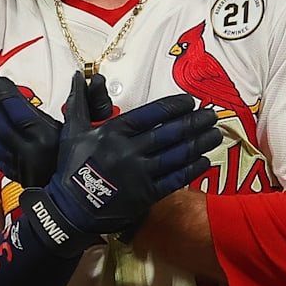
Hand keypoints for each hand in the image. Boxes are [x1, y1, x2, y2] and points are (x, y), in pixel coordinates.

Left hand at [0, 74, 113, 186]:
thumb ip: (80, 100)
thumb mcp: (87, 128)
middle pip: (1, 122)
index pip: (16, 109)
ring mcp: (20, 164)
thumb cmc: (88, 165)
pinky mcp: (17, 176)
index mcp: (43, 136)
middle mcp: (27, 150)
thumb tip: (78, 79)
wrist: (84, 201)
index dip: (5, 94)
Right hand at [20, 71, 220, 256]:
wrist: (70, 209)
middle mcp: (130, 151)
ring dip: (199, 144)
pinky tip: (204, 161)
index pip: (152, 114)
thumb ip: (80, 101)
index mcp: (115, 132)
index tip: (190, 102)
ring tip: (215, 134)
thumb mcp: (73, 131)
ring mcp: (140, 174)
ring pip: (176, 155)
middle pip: (170, 133)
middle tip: (211, 115)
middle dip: (194, 122)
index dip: (174, 106)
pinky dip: (191, 170)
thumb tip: (80, 75)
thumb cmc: (72, 168)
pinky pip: (174, 180)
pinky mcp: (146, 195)